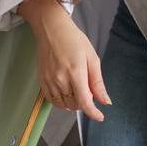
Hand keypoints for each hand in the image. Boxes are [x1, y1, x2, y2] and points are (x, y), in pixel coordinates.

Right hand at [20, 0, 109, 120]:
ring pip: (63, 104)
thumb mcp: (92, 58)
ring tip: (76, 89)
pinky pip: (52, 100)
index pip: (85, 102)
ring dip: (72, 102)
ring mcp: (49, 80)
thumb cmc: (74, 40)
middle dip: (84, 102)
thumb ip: (97, 82)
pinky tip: (65, 92)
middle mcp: (60, 79)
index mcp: (76, 73)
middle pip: (75, 105)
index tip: (100, 116)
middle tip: (87, 88)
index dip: (93, 113)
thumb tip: (105, 101)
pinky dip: (60, 101)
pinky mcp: (41, 80)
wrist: (51, 29)